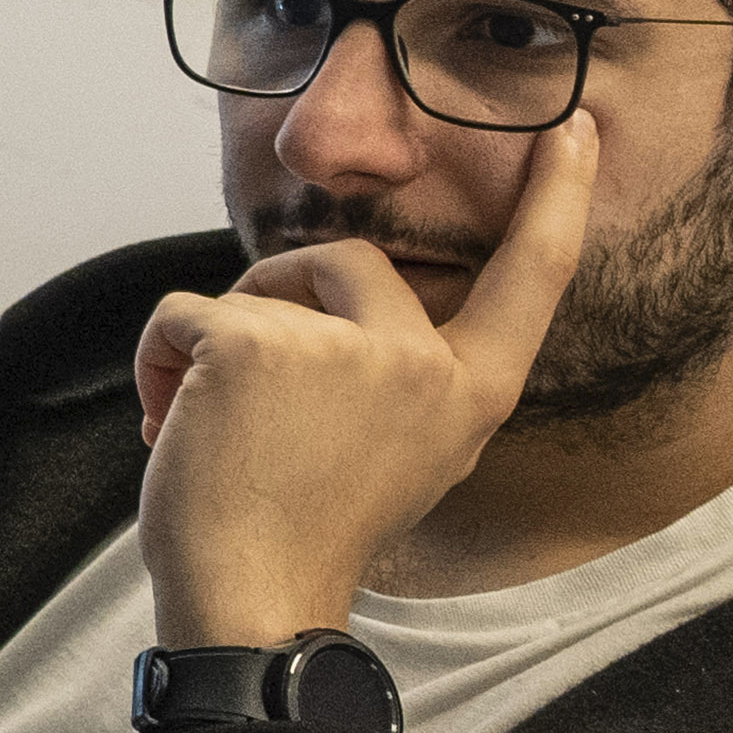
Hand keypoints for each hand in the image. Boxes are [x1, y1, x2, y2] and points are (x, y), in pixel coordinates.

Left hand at [132, 104, 596, 644]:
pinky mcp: (255, 343)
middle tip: (240, 379)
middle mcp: (424, 363)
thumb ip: (402, 377)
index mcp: (472, 392)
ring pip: (253, 293)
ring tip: (203, 433)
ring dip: (205, 354)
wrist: (253, 603)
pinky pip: (182, 314)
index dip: (560, 199)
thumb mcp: (403, 453)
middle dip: (281, 295)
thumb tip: (350, 311)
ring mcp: (343, 348)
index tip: (576, 129)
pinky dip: (156, 362)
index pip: (535, 279)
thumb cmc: (306, 535)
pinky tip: (168, 428)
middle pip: (350, 262)